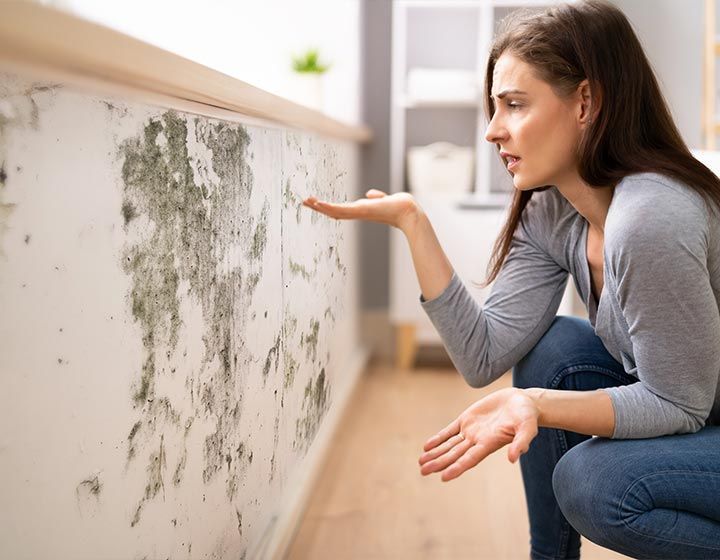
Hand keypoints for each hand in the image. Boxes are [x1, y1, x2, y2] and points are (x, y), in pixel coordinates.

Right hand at [302, 189, 420, 231]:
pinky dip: (329, 207)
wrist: (408, 211)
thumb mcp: (384, 199)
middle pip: (333, 211)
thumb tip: (371, 194)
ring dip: (319, 207)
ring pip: (334, 211)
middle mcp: (357, 213)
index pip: (340, 209)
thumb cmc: (399, 206)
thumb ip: (376, 197)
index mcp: (361, 210)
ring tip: (306, 201)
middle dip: (318, 207)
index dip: (328, 207)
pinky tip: (318, 203)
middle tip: (304, 202)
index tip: (316, 203)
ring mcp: (358, 212)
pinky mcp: (360, 210)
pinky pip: (341, 210)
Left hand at [418, 387, 539, 481]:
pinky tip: (426, 446)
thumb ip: (521, 442)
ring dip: (435, 453)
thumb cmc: (527, 416)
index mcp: (490, 444)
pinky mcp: (467, 419)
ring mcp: (471, 430)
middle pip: (455, 455)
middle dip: (439, 462)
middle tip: (423, 471)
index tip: (443, 477)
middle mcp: (478, 440)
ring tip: (421, 462)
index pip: (470, 459)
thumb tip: (513, 458)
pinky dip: (438, 438)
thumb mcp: (527, 428)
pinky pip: (449, 431)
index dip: (457, 468)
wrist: (522, 401)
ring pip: (449, 445)